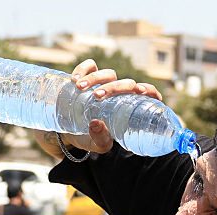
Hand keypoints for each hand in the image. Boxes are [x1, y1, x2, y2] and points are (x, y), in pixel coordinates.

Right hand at [35, 59, 165, 157]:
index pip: (148, 96)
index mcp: (129, 111)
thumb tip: (96, 123)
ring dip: (95, 78)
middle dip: (113, 87)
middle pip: (126, 83)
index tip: (139, 91)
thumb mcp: (98, 144)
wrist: (68, 133)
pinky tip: (75, 79)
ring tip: (80, 88)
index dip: (148, 90)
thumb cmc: (89, 139)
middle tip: (97, 96)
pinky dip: (83, 68)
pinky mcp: (89, 79)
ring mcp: (105, 85)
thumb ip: (100, 140)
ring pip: (108, 74)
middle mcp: (120, 96)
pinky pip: (90, 66)